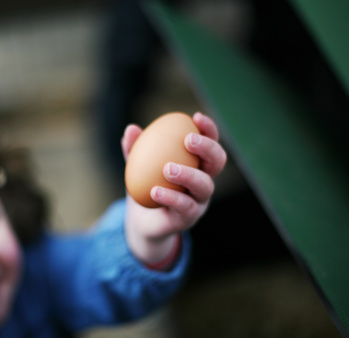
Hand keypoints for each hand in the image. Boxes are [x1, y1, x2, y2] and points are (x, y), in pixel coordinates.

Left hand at [121, 112, 226, 263]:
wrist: (142, 221)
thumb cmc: (145, 186)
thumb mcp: (137, 166)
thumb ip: (135, 150)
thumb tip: (131, 129)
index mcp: (197, 163)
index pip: (211, 141)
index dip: (208, 128)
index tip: (195, 117)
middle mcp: (204, 180)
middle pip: (218, 162)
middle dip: (207, 148)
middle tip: (188, 140)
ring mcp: (199, 201)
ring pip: (204, 186)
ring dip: (188, 174)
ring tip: (167, 168)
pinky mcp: (189, 218)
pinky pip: (185, 206)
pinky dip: (171, 197)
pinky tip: (154, 190)